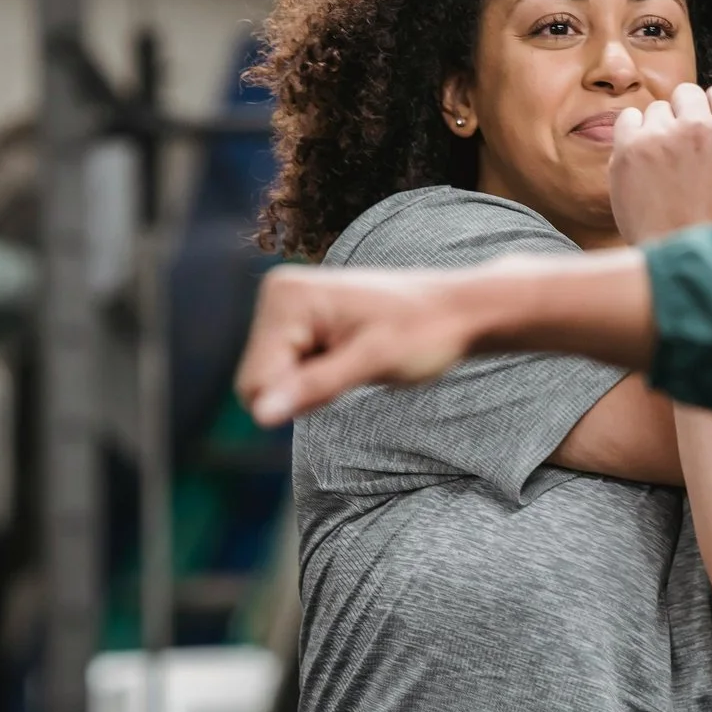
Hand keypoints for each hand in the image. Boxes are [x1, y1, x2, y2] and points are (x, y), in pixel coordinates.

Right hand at [235, 265, 478, 426]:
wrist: (455, 311)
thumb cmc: (424, 332)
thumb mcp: (372, 362)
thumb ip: (313, 387)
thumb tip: (261, 416)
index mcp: (287, 298)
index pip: (255, 382)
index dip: (299, 398)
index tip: (347, 376)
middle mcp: (277, 295)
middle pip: (257, 382)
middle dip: (302, 392)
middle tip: (354, 372)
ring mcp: (286, 306)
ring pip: (272, 380)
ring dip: (311, 386)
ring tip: (355, 362)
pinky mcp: (298, 320)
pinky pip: (288, 369)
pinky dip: (317, 377)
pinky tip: (351, 357)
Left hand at [610, 82, 711, 243]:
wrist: (677, 249)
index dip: (711, 112)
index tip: (703, 132)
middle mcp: (697, 128)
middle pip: (686, 94)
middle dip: (684, 116)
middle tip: (682, 148)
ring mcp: (661, 136)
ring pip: (657, 109)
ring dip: (659, 130)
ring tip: (663, 165)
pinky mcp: (630, 148)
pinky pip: (628, 119)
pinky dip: (632, 134)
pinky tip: (641, 159)